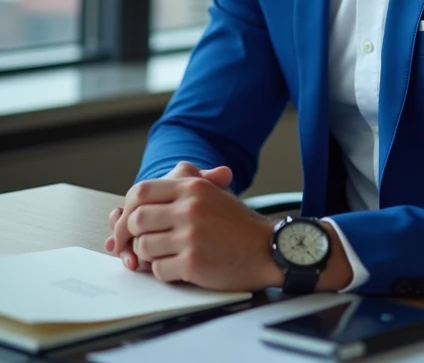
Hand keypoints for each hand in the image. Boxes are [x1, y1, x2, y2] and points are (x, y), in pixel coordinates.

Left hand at [108, 172, 282, 290]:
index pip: (141, 191)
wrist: (265, 249)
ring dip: (147, 256)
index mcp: (192, 186)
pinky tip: (179, 267)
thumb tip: (135, 200)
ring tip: (164, 255)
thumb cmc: (235, 224)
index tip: (125, 224)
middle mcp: (190, 207)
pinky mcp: (193, 262)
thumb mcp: (210, 191)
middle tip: (132, 246)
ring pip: (143, 247)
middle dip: (129, 236)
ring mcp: (191, 235)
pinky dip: (163, 272)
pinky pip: (158, 270)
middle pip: (136, 219)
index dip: (127, 209)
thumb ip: (178, 185)